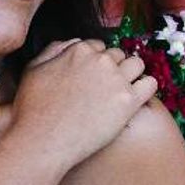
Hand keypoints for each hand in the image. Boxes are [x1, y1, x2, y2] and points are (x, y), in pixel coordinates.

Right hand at [5, 38, 156, 176]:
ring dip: (131, 74)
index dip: (95, 61)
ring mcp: (116, 80)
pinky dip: (145, 87)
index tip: (92, 77)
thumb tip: (73, 43)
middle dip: (113, 67)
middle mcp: (100, 60)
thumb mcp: (33, 69)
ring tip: (122, 91)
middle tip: (105, 88)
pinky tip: (135, 99)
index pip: (98, 46)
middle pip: (117, 55)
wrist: (42, 142)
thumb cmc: (33, 109)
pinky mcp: (128, 102)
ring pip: (137, 65)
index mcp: (79, 50)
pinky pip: (150, 84)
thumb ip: (54, 50)